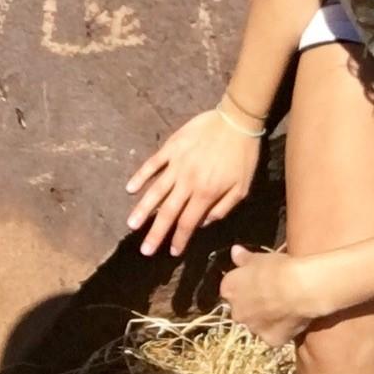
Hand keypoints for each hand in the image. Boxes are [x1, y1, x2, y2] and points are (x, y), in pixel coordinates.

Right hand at [125, 110, 261, 256]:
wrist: (237, 120)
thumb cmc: (243, 155)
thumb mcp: (242, 188)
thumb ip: (223, 208)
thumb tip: (203, 223)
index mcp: (206, 193)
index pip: (188, 222)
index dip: (179, 239)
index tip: (171, 252)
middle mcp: (187, 182)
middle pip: (168, 212)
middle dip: (156, 233)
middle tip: (145, 250)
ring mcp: (176, 164)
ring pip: (156, 191)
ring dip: (143, 209)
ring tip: (132, 224)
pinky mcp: (171, 147)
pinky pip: (152, 164)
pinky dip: (140, 176)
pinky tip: (130, 188)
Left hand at [219, 245, 332, 346]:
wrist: (300, 288)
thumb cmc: (278, 269)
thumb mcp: (259, 258)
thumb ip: (243, 258)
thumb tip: (235, 251)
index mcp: (229, 290)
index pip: (232, 289)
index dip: (246, 286)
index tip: (258, 282)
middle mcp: (236, 312)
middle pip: (242, 309)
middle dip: (253, 305)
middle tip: (272, 296)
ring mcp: (253, 328)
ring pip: (257, 324)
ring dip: (266, 319)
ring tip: (285, 308)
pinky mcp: (270, 340)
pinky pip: (273, 336)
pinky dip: (280, 330)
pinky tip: (291, 321)